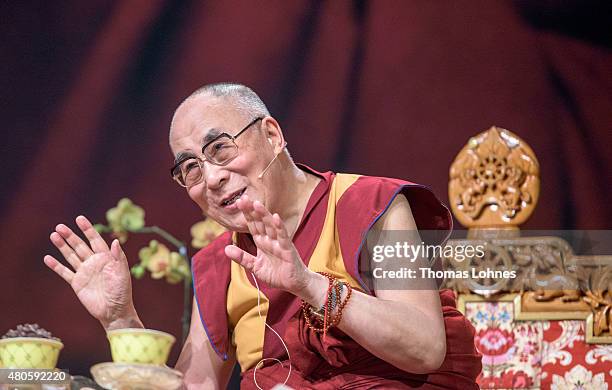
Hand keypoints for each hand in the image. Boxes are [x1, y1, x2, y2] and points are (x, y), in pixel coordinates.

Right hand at [44, 215, 141, 329]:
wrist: (114, 311)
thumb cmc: (122, 292)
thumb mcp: (122, 274)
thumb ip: (119, 258)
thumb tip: (115, 241)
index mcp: (106, 258)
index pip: (95, 240)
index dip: (87, 229)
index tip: (79, 219)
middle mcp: (94, 262)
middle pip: (80, 246)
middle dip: (70, 236)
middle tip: (60, 226)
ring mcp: (85, 272)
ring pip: (71, 256)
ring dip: (62, 246)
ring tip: (54, 236)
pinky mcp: (77, 283)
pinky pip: (65, 272)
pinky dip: (56, 266)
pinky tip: (48, 258)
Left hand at [224, 195, 314, 295]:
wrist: (294, 284)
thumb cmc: (277, 274)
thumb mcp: (255, 266)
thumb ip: (242, 257)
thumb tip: (226, 249)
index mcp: (262, 242)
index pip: (253, 225)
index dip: (246, 214)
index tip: (238, 203)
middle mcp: (270, 239)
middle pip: (260, 222)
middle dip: (252, 211)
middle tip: (243, 199)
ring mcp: (279, 243)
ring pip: (271, 226)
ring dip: (264, 215)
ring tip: (256, 204)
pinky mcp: (288, 249)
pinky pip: (283, 236)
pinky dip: (279, 227)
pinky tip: (275, 217)